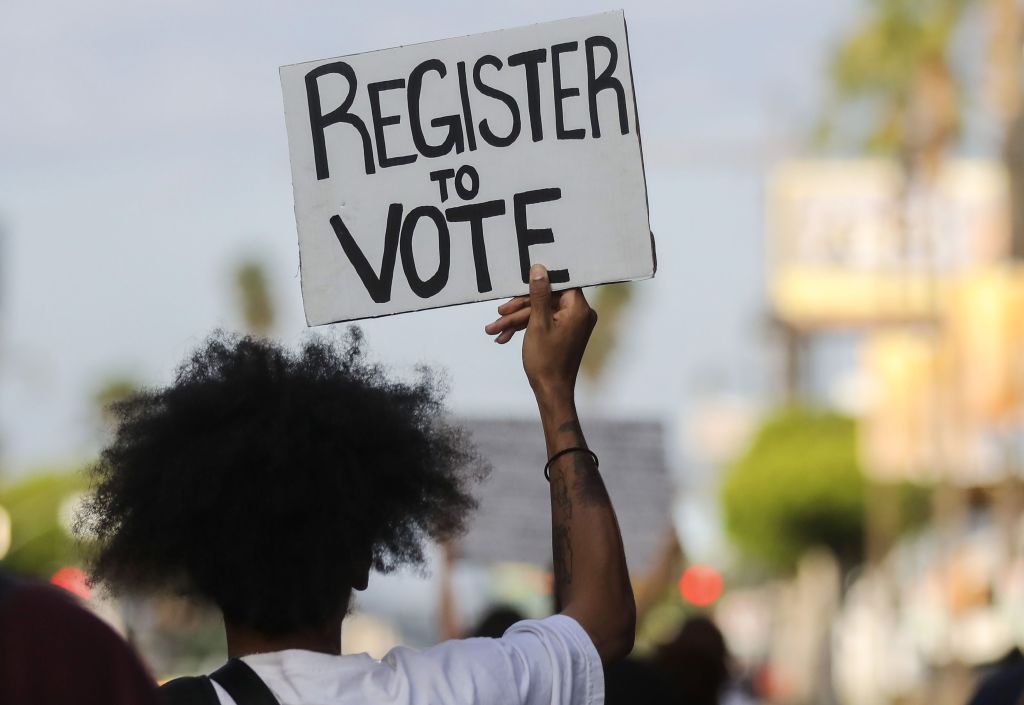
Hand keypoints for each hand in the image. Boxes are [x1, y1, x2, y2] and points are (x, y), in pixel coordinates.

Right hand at [484, 264, 596, 402]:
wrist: (551, 390)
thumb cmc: (546, 360)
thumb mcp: (537, 323)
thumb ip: (538, 294)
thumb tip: (539, 268)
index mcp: (578, 309)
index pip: (559, 283)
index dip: (538, 282)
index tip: (519, 282)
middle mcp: (579, 314)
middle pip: (546, 298)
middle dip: (520, 308)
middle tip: (499, 313)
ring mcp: (571, 324)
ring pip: (541, 312)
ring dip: (517, 320)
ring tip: (494, 330)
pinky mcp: (563, 332)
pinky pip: (544, 323)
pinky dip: (526, 328)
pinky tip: (504, 337)